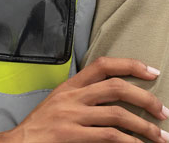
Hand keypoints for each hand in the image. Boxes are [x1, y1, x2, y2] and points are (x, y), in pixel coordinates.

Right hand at [0, 57, 167, 142]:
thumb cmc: (42, 126)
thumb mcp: (60, 104)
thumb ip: (83, 98)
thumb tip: (116, 101)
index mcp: (69, 86)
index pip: (102, 65)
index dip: (130, 65)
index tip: (153, 72)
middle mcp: (71, 97)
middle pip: (116, 87)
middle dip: (146, 99)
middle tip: (164, 112)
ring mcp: (71, 115)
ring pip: (118, 114)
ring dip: (146, 127)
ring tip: (162, 137)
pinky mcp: (71, 134)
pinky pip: (109, 136)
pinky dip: (130, 142)